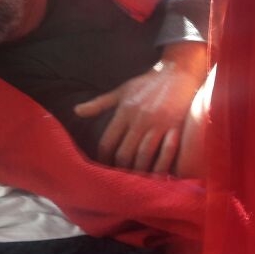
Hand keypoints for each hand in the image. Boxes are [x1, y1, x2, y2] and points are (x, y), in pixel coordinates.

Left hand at [74, 42, 206, 172]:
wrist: (177, 72)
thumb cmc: (147, 83)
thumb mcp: (121, 91)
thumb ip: (99, 104)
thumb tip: (76, 111)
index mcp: (125, 111)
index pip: (108, 142)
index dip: (104, 159)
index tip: (104, 168)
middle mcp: (140, 119)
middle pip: (125, 153)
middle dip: (121, 169)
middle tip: (121, 179)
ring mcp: (159, 124)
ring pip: (145, 156)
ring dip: (140, 172)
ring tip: (137, 181)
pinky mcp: (176, 127)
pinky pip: (167, 153)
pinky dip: (161, 166)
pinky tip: (158, 175)